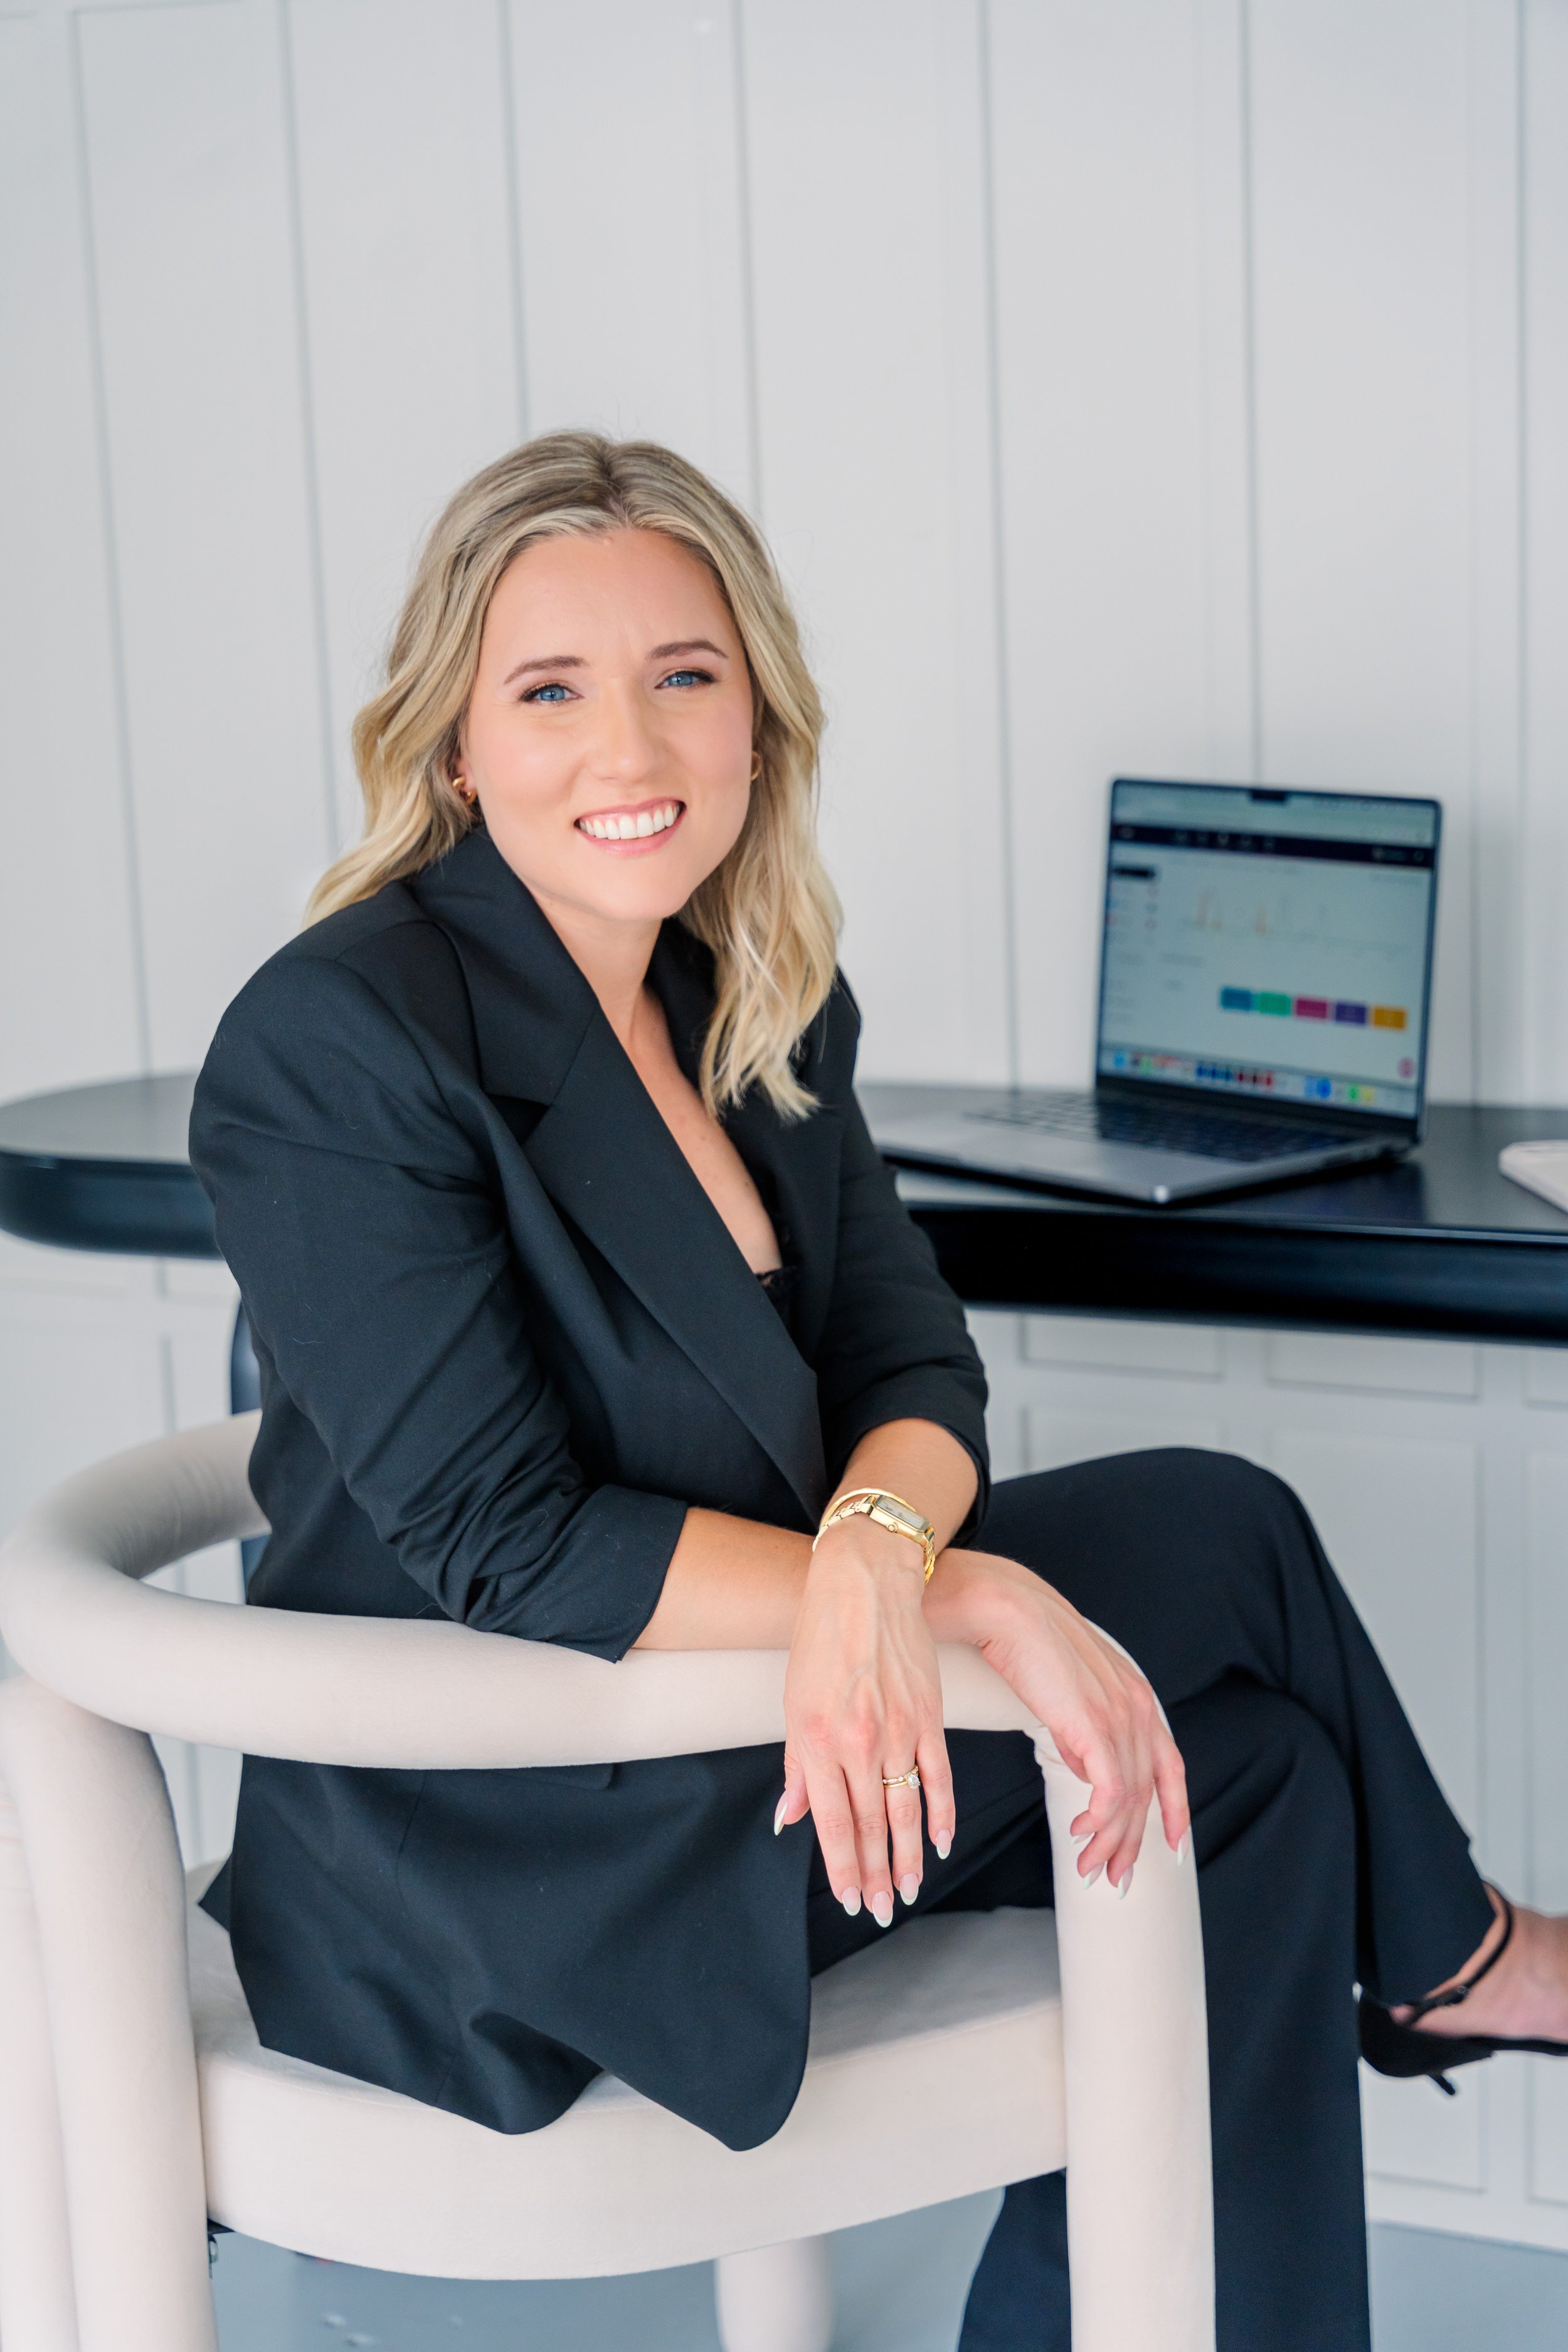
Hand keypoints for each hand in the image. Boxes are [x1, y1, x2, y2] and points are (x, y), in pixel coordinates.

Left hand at [775, 1517, 954, 1924]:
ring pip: (905, 1810)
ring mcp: (899, 1730)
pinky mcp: (929, 1715)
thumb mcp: (792, 1701)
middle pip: (870, 1825)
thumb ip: (796, 1766)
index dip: (843, 1866)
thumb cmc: (820, 1637)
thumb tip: (789, 1819)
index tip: (850, 1899)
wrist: (864, 1583)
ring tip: (907, 1892)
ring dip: (908, 1858)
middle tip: (878, 1911)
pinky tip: (941, 1842)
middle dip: (874, 1875)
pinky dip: (941, 1813)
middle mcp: (858, 1742)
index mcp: (817, 1741)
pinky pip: (939, 1776)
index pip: (831, 1822)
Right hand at [930, 1549, 1188, 1891]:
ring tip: (1087, 1867)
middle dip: (1131, 1843)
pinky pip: (1110, 1790)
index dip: (1175, 1811)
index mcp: (1136, 1697)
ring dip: (1108, 1841)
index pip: (1170, 1766)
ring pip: (1128, 1799)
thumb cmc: (1026, 1645)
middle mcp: (1138, 1708)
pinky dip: (1098, 1821)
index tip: (1171, 1848)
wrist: (1004, 1609)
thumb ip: (1082, 1732)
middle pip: (1147, 1793)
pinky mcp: (1094, 1724)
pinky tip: (1078, 1834)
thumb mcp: (1066, 1695)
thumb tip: (1084, 1768)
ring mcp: (1120, 1715)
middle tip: (1111, 1878)